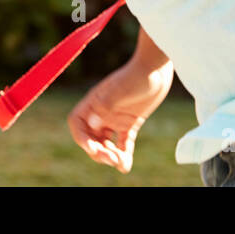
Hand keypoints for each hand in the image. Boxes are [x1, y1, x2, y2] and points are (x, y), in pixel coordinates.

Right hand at [67, 59, 173, 173]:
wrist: (157, 69)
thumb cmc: (138, 75)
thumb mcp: (122, 89)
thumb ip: (106, 105)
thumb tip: (91, 123)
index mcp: (94, 103)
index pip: (77, 124)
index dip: (81, 138)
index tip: (92, 148)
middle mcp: (102, 112)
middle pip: (91, 138)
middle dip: (97, 151)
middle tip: (111, 159)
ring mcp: (115, 118)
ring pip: (105, 143)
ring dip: (109, 155)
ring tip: (120, 162)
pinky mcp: (130, 123)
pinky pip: (122, 143)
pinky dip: (123, 155)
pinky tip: (126, 165)